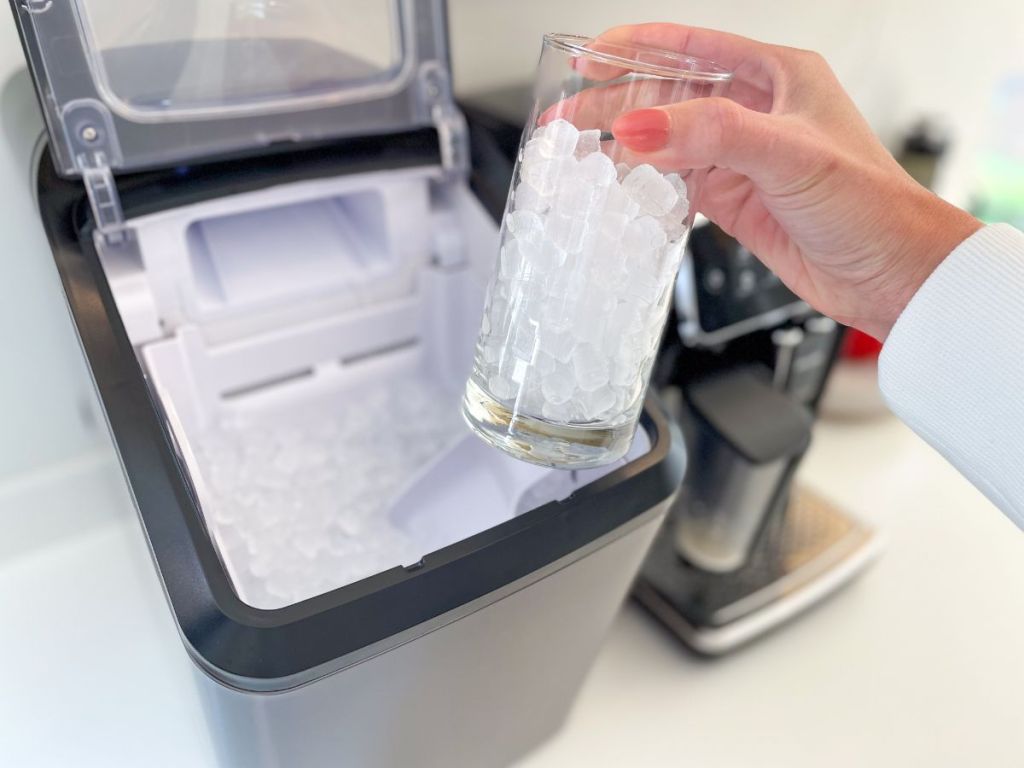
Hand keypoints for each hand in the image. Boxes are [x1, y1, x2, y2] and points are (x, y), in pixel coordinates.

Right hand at [599, 24, 980, 339]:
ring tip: (577, 151)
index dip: (637, 47)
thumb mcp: (787, 154)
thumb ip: (710, 134)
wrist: (891, 275)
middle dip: (614, 103)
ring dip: (623, 146)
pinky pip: (676, 184)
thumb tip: (637, 126)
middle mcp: (756, 112)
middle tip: (565, 119)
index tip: (588, 55)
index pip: (693, 48)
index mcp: (778, 77)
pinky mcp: (734, 201)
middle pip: (668, 95)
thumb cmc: (869, 205)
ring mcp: (742, 159)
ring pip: (666, 141)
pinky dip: (644, 186)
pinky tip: (618, 187)